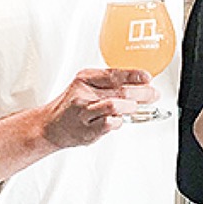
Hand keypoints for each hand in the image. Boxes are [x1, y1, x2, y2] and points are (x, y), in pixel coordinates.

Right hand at [40, 68, 157, 148]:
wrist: (50, 126)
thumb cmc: (71, 106)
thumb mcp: (85, 86)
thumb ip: (107, 84)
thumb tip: (137, 84)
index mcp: (84, 79)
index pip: (113, 74)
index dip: (133, 75)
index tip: (147, 77)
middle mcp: (83, 94)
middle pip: (119, 91)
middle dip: (142, 93)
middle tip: (153, 94)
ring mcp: (84, 112)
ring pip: (115, 106)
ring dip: (130, 108)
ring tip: (133, 108)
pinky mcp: (87, 130)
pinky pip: (110, 123)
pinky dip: (119, 122)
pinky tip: (117, 121)